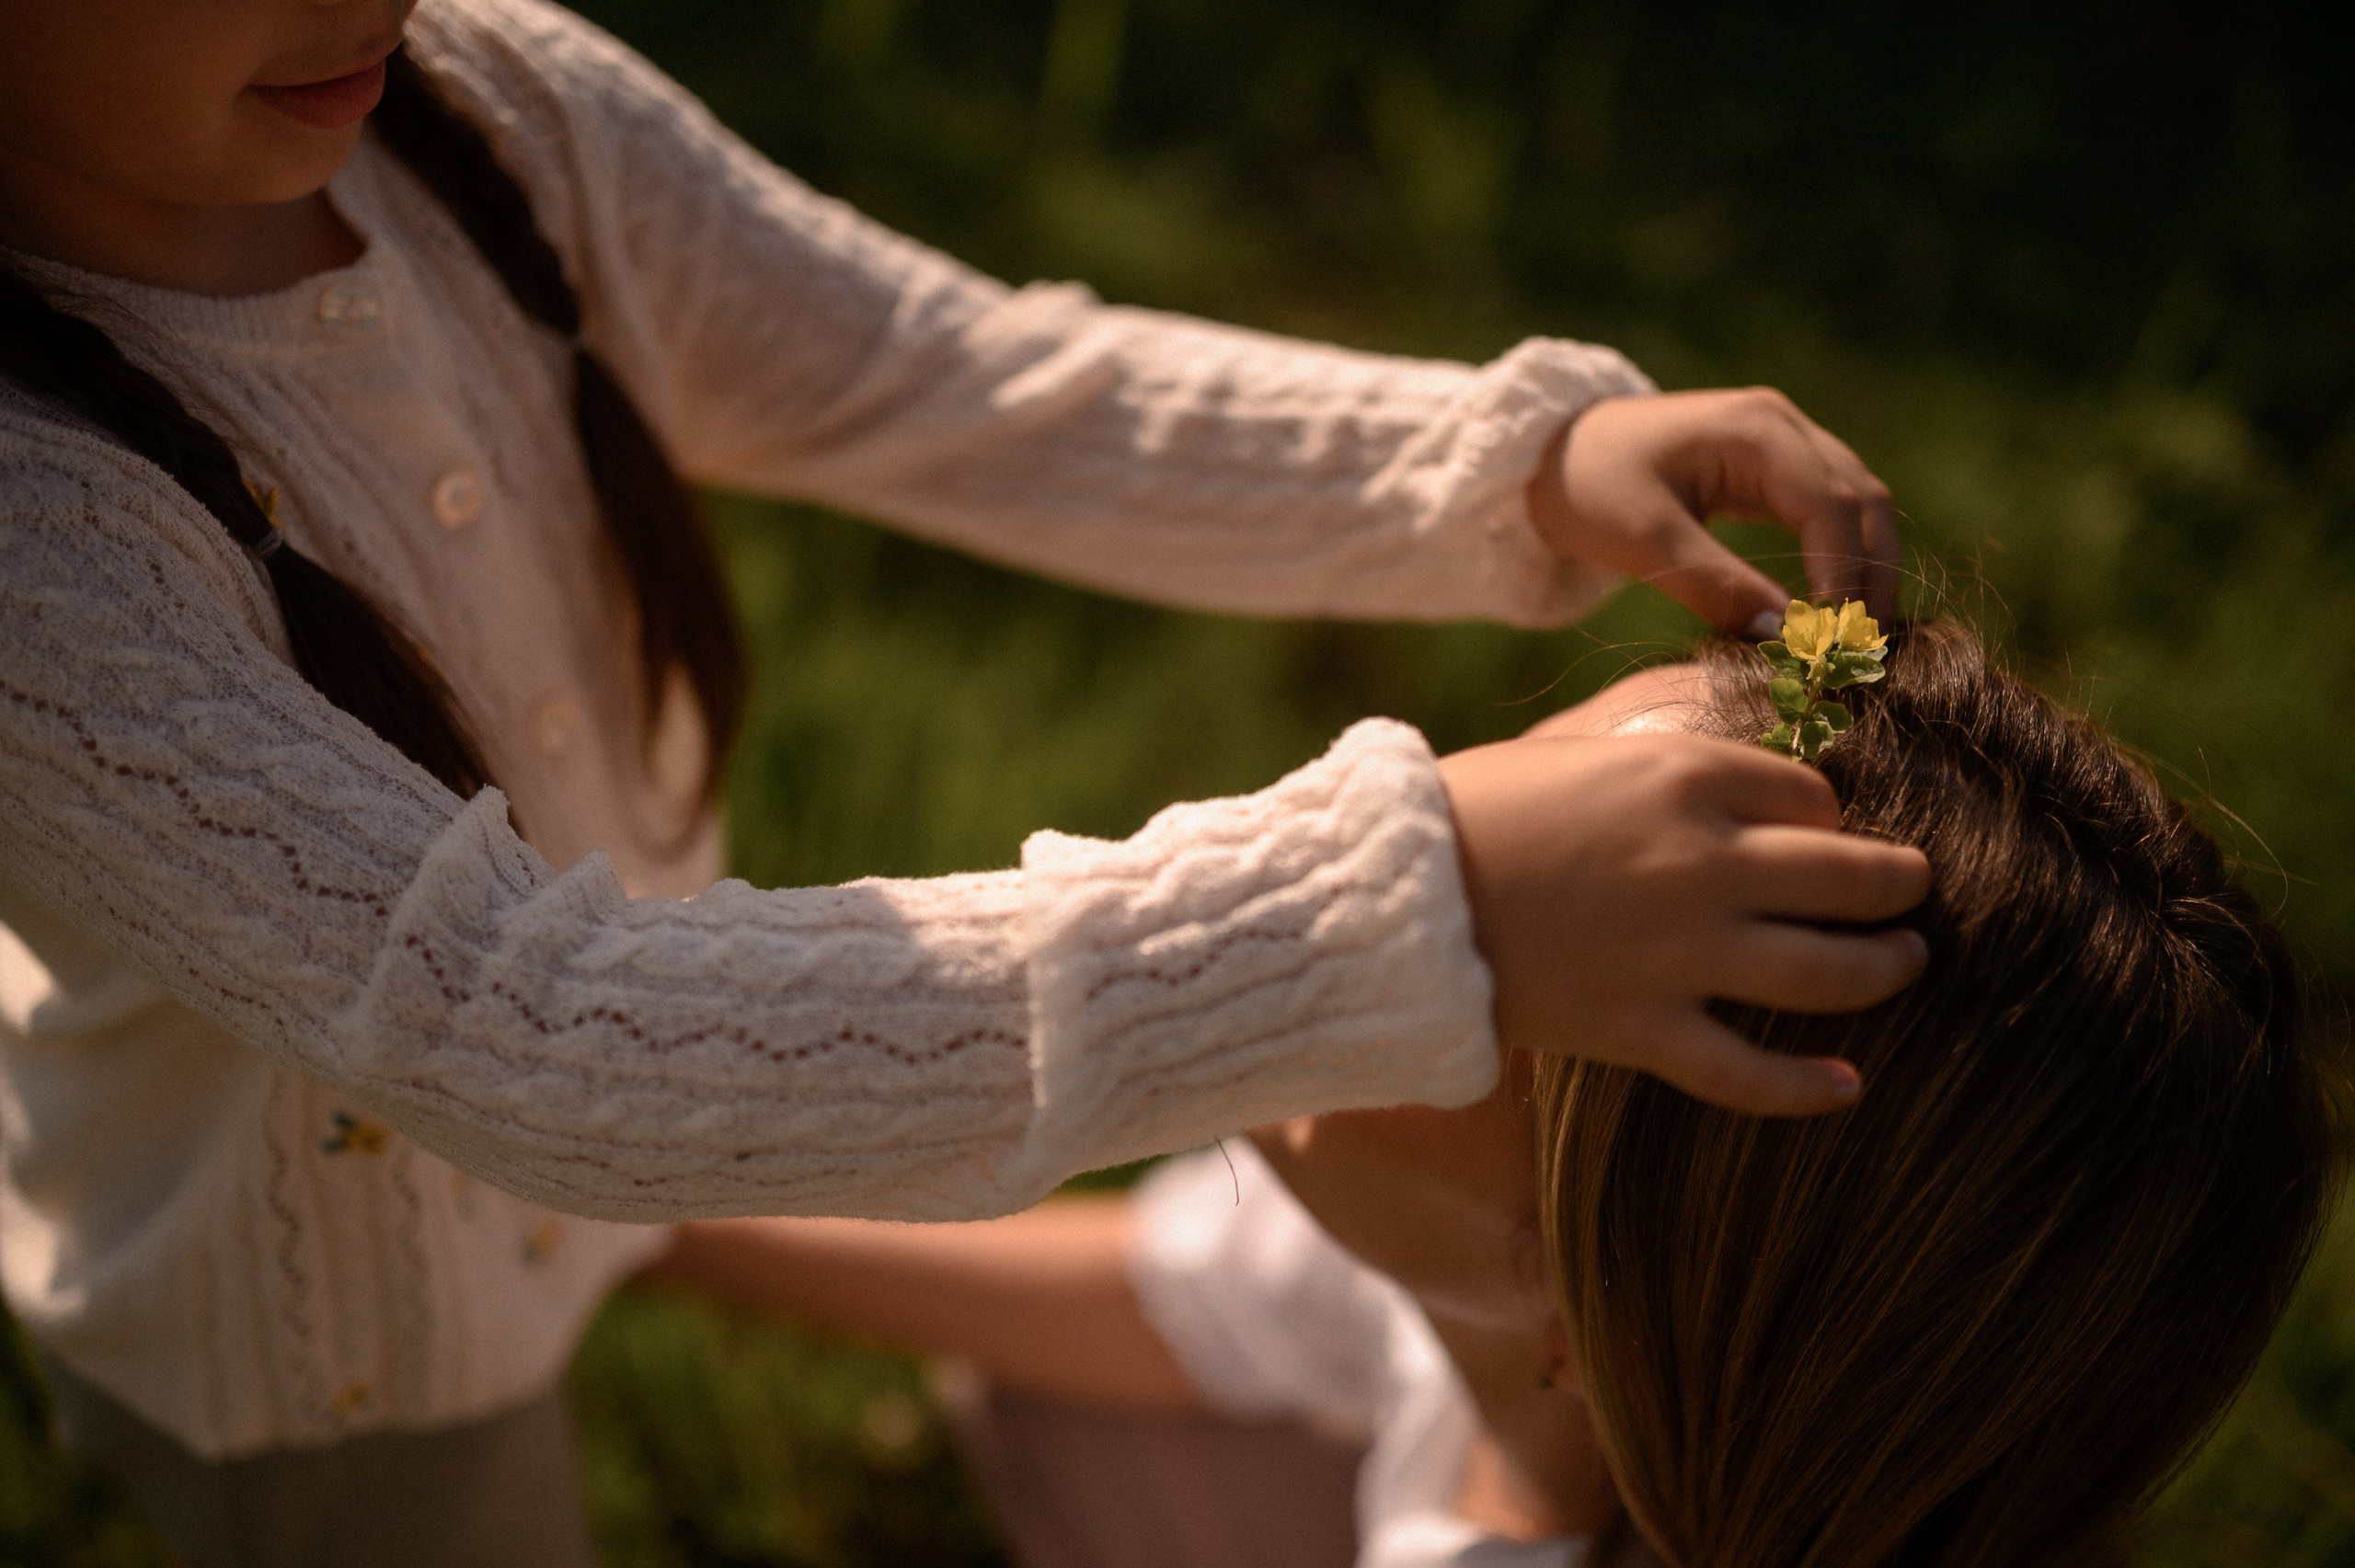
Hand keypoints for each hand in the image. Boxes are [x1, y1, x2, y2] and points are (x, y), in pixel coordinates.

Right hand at [1437, 730, 1929, 1115]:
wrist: (1392, 897)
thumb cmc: (1472, 811)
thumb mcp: (1580, 755)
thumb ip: (1665, 771)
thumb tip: (1728, 785)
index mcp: (1685, 775)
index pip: (1812, 794)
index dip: (1828, 812)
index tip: (1820, 828)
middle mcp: (1705, 862)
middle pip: (1851, 873)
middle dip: (1898, 881)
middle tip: (1913, 888)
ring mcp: (1682, 954)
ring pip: (1833, 970)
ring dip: (1887, 966)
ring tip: (1906, 962)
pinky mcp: (1644, 1030)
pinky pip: (1752, 1072)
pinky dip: (1809, 1086)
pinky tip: (1849, 1086)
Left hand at [1526, 388, 1899, 633]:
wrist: (1545, 452)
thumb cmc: (1585, 486)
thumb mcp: (1644, 540)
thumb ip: (1715, 586)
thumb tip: (1784, 638)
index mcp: (1757, 429)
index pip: (1832, 507)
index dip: (1845, 578)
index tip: (1838, 645)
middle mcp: (1783, 426)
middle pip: (1864, 502)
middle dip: (1870, 577)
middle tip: (1863, 654)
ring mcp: (1781, 442)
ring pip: (1857, 506)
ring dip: (1863, 570)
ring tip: (1853, 642)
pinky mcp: (1770, 469)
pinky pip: (1827, 513)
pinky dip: (1838, 558)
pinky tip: (1828, 612)